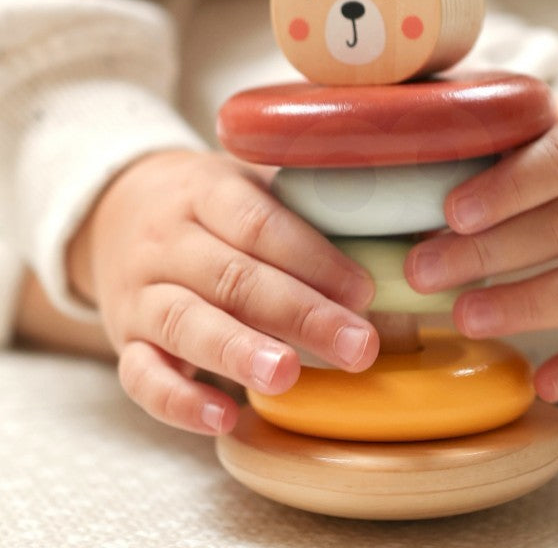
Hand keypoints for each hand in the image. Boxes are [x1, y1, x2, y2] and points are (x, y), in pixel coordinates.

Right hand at [68, 151, 377, 434]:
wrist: (117, 207)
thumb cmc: (208, 202)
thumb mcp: (247, 182)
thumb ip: (304, 206)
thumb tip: (399, 237)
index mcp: (206, 192)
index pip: (258, 223)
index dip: (312, 257)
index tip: (363, 291)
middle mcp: (167, 241)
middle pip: (232, 277)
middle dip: (299, 314)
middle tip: (356, 346)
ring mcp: (140, 293)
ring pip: (185, 322)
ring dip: (238, 352)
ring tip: (287, 376)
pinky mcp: (123, 340)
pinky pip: (140, 375)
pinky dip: (179, 401)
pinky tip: (226, 417)